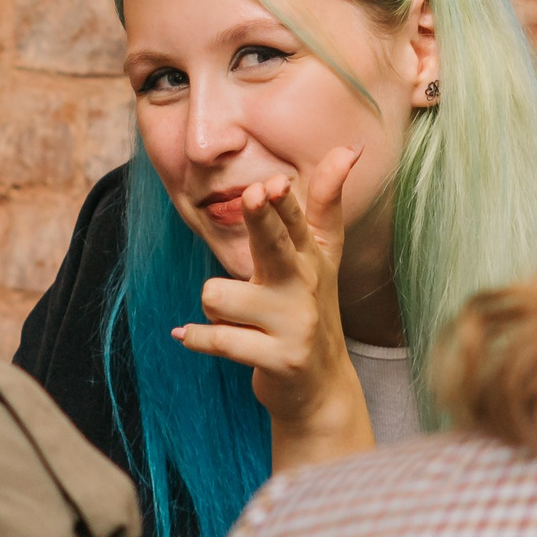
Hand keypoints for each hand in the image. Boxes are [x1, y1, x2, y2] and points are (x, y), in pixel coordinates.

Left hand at [173, 145, 374, 473]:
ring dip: (214, 306)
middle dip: (264, 220)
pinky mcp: (278, 360)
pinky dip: (196, 337)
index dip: (282, 201)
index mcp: (312, 256)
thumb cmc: (308, 308)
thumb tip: (349, 148)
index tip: (271, 183)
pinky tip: (187, 335)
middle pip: (276, 244)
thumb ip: (325, 201)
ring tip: (234, 318)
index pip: (296, 220)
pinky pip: (218, 339)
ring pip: (219, 294)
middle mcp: (306, 286)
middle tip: (255, 195)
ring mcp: (294, 324)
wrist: (320, 388)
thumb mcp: (322, 256)